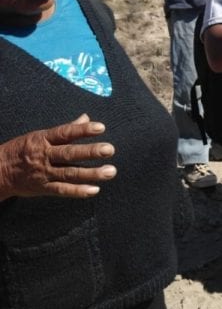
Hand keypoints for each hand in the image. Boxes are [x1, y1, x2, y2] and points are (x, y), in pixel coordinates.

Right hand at [0, 114, 116, 200]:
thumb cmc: (24, 150)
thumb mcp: (40, 135)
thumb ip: (66, 129)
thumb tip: (86, 117)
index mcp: (43, 139)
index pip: (65, 133)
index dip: (82, 130)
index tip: (101, 127)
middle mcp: (44, 155)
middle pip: (69, 153)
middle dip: (90, 152)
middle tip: (110, 149)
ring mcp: (43, 172)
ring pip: (69, 173)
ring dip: (91, 173)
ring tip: (111, 171)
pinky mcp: (42, 188)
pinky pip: (61, 190)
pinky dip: (77, 191)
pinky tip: (94, 190)